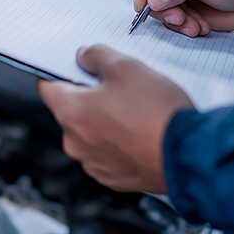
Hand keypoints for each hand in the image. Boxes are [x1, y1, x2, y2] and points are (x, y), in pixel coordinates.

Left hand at [37, 45, 194, 193]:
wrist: (186, 154)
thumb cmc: (156, 113)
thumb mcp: (125, 66)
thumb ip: (97, 55)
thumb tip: (85, 56)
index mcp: (69, 112)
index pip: (47, 86)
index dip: (60, 72)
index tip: (76, 66)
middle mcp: (74, 142)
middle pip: (71, 110)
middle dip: (90, 96)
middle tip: (118, 86)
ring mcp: (93, 163)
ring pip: (91, 132)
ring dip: (106, 119)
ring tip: (136, 110)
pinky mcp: (114, 177)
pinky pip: (108, 152)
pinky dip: (119, 141)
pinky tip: (141, 130)